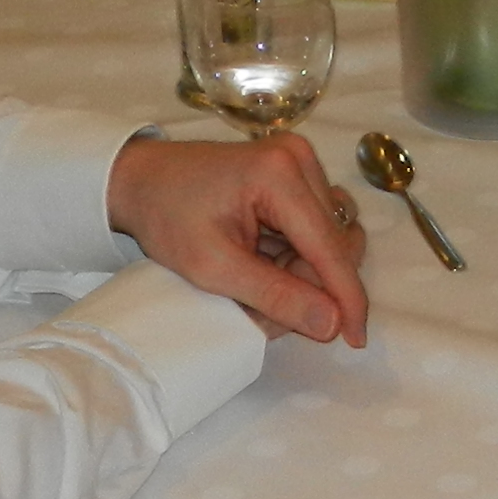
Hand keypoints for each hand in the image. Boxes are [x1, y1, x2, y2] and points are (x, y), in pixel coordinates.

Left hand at [107, 132, 369, 348]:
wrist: (142, 180)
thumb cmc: (167, 217)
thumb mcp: (212, 267)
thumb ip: (275, 296)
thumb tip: (332, 323)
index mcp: (279, 174)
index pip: (331, 248)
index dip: (347, 298)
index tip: (355, 339)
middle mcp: (299, 159)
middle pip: (336, 243)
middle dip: (312, 283)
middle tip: (267, 305)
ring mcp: (299, 161)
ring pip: (331, 236)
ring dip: (306, 269)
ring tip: (259, 277)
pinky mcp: (296, 171)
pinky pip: (318, 224)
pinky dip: (299, 251)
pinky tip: (265, 258)